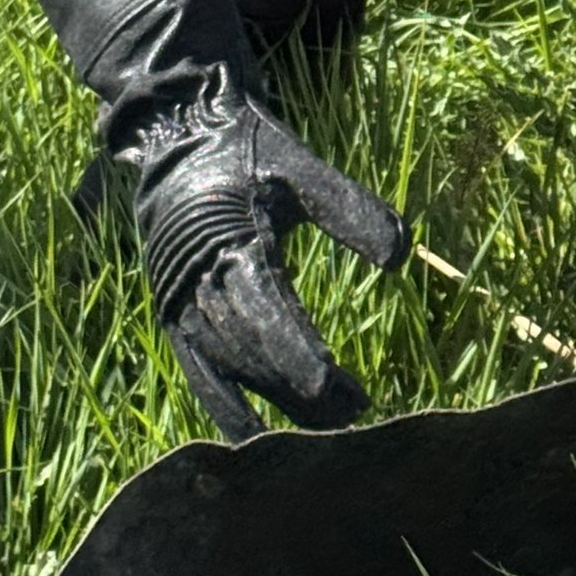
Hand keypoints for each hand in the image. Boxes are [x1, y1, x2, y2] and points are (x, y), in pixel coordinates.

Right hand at [123, 86, 406, 441]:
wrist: (179, 137)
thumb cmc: (250, 152)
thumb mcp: (300, 166)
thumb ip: (348, 207)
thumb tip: (399, 257)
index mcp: (231, 240)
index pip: (265, 308)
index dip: (297, 350)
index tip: (335, 385)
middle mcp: (199, 280)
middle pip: (252, 348)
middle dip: (300, 385)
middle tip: (356, 411)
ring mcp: (182, 303)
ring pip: (231, 365)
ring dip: (276, 398)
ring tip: (333, 422)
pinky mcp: (176, 316)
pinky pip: (199, 372)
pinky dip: (225, 407)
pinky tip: (258, 439)